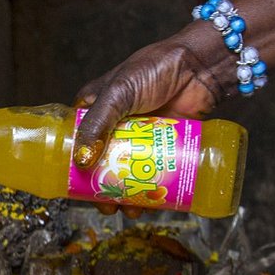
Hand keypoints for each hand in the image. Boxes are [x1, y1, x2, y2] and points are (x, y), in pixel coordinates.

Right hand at [72, 25, 230, 215]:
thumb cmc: (154, 68)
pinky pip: (151, 171)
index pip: (76, 143)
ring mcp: (138, 137)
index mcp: (93, 109)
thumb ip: (97, 124)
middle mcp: (113, 125)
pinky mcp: (162, 144)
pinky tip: (149, 202)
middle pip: (101, 164)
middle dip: (102, 189)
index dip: (75, 168)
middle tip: (107, 206)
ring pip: (126, 172)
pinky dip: (149, 188)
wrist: (200, 66)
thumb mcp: (117, 94)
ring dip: (126, 193)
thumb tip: (83, 161)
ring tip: (131, 208)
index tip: (77, 189)